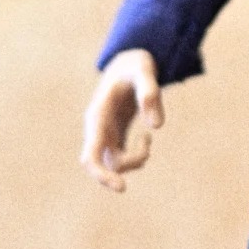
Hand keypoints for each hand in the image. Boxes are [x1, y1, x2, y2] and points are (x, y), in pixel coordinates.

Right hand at [80, 49, 163, 191]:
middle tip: (125, 187)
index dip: (101, 173)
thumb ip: (150, 93)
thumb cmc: (135, 64)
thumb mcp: (145, 70)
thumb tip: (156, 126)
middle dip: (113, 176)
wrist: (128, 61)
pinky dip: (137, 155)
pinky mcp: (115, 135)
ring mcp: (104, 133)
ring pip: (113, 163)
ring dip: (134, 160)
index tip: (122, 187)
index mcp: (98, 115)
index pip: (91, 153)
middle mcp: (97, 127)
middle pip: (98, 163)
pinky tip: (146, 138)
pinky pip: (121, 157)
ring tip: (147, 140)